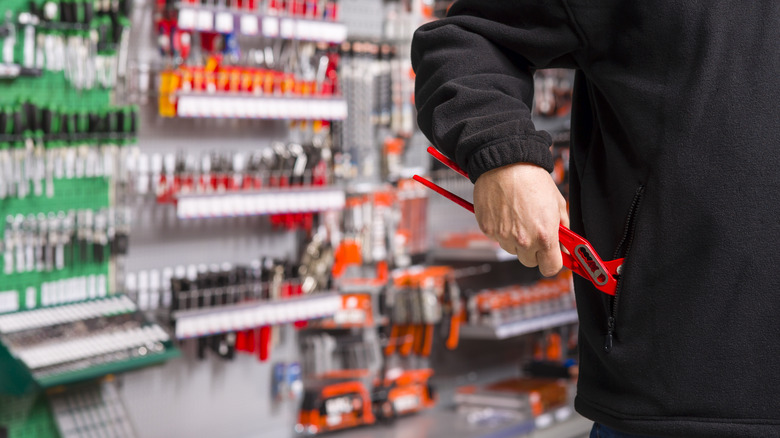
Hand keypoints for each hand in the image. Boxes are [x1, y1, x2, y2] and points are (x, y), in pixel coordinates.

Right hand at [473, 162, 568, 276]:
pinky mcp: (488, 230)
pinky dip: (501, 230)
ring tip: (518, 216)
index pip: (550, 268)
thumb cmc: (532, 179)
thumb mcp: (557, 202)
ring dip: (516, 240)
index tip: (552, 256)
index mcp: (544, 236)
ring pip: (512, 250)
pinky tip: (505, 212)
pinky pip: (497, 238)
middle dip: (534, 251)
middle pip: (530, 262)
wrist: (506, 163)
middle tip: (534, 232)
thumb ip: (563, 227)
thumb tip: (564, 242)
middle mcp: (523, 240)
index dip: (552, 262)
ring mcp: (503, 237)